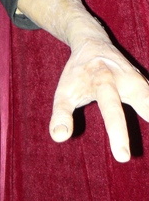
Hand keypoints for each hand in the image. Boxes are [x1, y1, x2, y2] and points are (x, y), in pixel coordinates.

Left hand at [50, 35, 148, 161]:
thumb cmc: (78, 73)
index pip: (111, 108)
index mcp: (103, 79)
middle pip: (144, 99)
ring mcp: (141, 80)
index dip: (117, 133)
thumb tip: (59, 137)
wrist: (92, 42)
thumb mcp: (64, 90)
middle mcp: (127, 78)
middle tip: (138, 150)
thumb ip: (61, 113)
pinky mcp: (148, 85)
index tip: (122, 157)